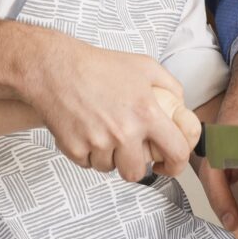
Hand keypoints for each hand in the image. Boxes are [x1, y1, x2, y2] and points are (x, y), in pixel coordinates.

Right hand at [31, 38, 201, 182]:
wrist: (55, 68)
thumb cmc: (98, 65)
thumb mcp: (144, 66)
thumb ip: (170, 87)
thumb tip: (182, 107)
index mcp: (146, 113)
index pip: (176, 153)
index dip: (177, 165)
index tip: (169, 165)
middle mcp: (124, 132)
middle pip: (137, 172)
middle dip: (133, 165)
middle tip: (127, 151)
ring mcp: (97, 143)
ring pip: (109, 168)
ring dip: (108, 156)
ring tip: (101, 131)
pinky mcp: (74, 148)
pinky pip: (87, 163)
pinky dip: (87, 152)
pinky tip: (84, 129)